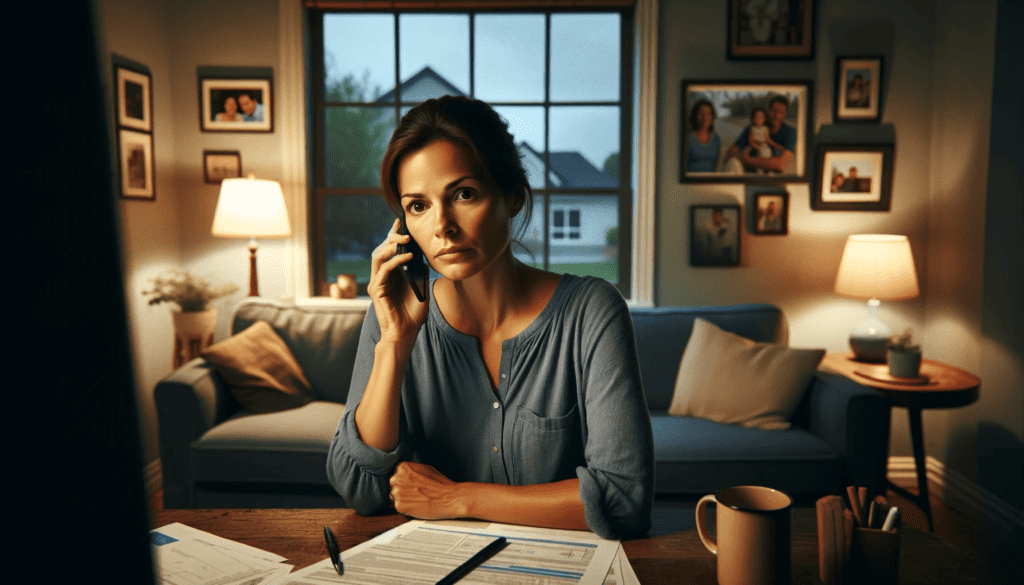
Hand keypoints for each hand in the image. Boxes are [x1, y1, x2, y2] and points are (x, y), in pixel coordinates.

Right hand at [368, 218, 429, 345]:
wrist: (406, 333)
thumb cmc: (413, 315)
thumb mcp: (422, 290)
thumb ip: (421, 274)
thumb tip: (425, 258)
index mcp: (392, 274)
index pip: (389, 250)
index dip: (393, 236)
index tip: (399, 222)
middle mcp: (382, 276)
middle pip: (381, 249)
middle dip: (391, 238)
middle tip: (404, 232)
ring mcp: (378, 282)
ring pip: (378, 256)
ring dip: (391, 246)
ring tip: (405, 242)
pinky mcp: (377, 290)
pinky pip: (384, 270)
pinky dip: (395, 261)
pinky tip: (407, 258)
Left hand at [389, 461, 463, 519]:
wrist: (449, 498)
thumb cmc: (440, 484)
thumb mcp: (425, 468)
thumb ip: (412, 469)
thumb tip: (405, 472)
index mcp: (402, 467)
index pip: (395, 474)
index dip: (403, 481)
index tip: (411, 485)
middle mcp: (396, 478)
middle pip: (392, 485)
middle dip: (402, 490)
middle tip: (415, 493)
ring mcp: (397, 492)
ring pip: (394, 497)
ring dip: (403, 499)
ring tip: (417, 499)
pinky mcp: (399, 506)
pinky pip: (398, 507)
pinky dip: (406, 508)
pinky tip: (417, 505)